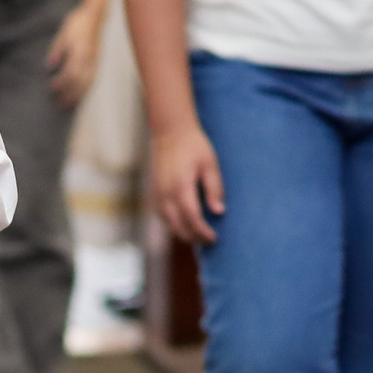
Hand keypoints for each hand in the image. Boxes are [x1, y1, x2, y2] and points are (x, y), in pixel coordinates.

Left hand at [45, 0, 103, 107]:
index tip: (52, 88)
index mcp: (79, 52)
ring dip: (78, 94)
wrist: (94, 16)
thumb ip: (57, 50)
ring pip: (88, 82)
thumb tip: (51, 65)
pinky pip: (93, 78)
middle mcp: (89, 58)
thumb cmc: (77, 23)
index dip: (61, 83)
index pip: (70, 73)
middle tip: (60, 104)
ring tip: (70, 103)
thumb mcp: (63, 35)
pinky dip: (86, 88)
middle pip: (80, 81)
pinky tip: (81, 93)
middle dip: (70, 94)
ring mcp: (95, 60)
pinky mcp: (97, 61)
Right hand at [149, 121, 223, 245]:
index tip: (214, 238)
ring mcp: (157, 193)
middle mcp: (166, 193)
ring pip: (168, 223)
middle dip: (194, 236)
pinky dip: (173, 224)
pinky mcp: (154, 192)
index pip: (192, 218)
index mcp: (181, 186)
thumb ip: (215, 188)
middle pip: (178, 225)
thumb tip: (219, 211)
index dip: (203, 231)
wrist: (170, 132)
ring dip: (183, 233)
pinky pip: (162, 215)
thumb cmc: (193, 146)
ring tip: (198, 236)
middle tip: (209, 240)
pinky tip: (184, 225)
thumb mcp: (210, 164)